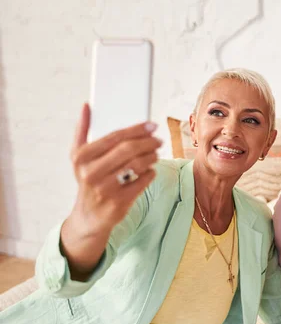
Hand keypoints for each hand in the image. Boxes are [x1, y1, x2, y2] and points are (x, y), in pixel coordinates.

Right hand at [60, 104, 161, 277]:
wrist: (89, 217)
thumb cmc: (88, 181)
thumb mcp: (78, 158)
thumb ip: (82, 131)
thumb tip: (87, 106)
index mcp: (81, 157)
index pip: (114, 137)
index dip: (136, 129)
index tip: (151, 125)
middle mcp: (91, 173)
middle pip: (128, 150)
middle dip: (148, 142)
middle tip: (158, 140)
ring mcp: (105, 189)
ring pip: (137, 165)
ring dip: (152, 156)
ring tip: (156, 153)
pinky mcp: (119, 202)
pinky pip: (143, 182)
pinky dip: (150, 173)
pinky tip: (151, 170)